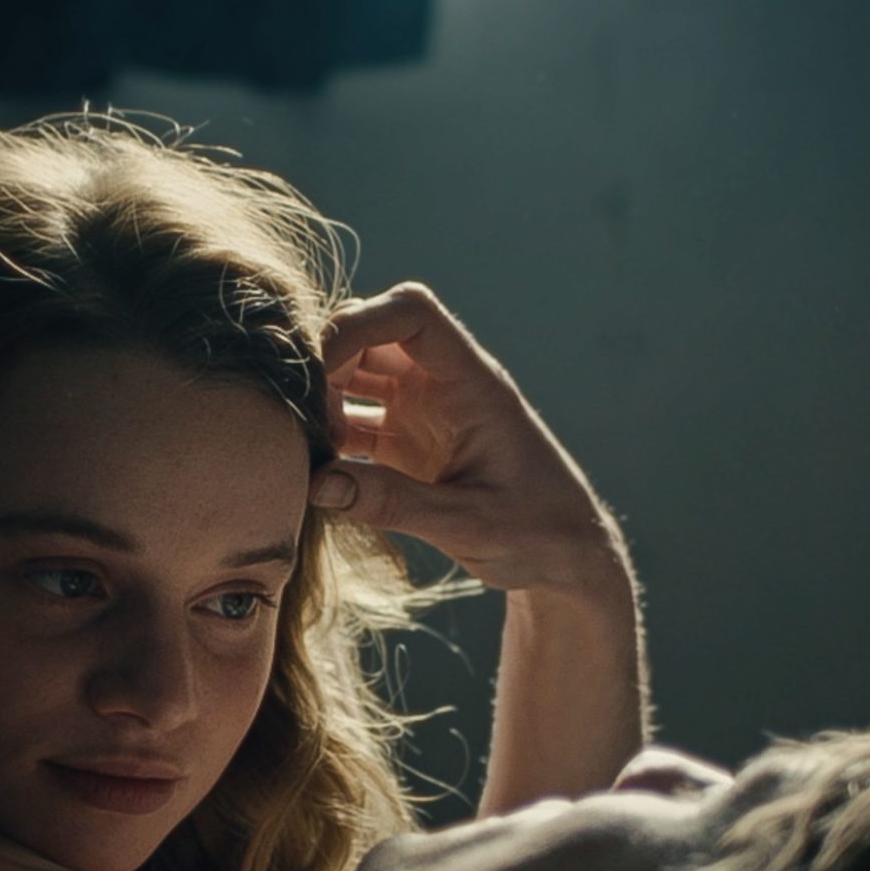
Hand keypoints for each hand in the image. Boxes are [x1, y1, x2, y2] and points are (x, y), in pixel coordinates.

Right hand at [309, 282, 624, 595]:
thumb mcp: (469, 525)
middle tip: (307, 426)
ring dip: (323, 400)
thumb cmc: (538, 533)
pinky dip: (328, 435)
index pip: (412, 314)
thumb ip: (396, 504)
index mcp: (472, 384)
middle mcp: (444, 385)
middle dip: (327, 366)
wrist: (565, 556)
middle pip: (371, 335)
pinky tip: (313, 470)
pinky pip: (355, 419)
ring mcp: (423, 410)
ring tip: (304, 449)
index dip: (358, 324)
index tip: (321, 371)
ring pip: (356, 373)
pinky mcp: (407, 441)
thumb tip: (318, 484)